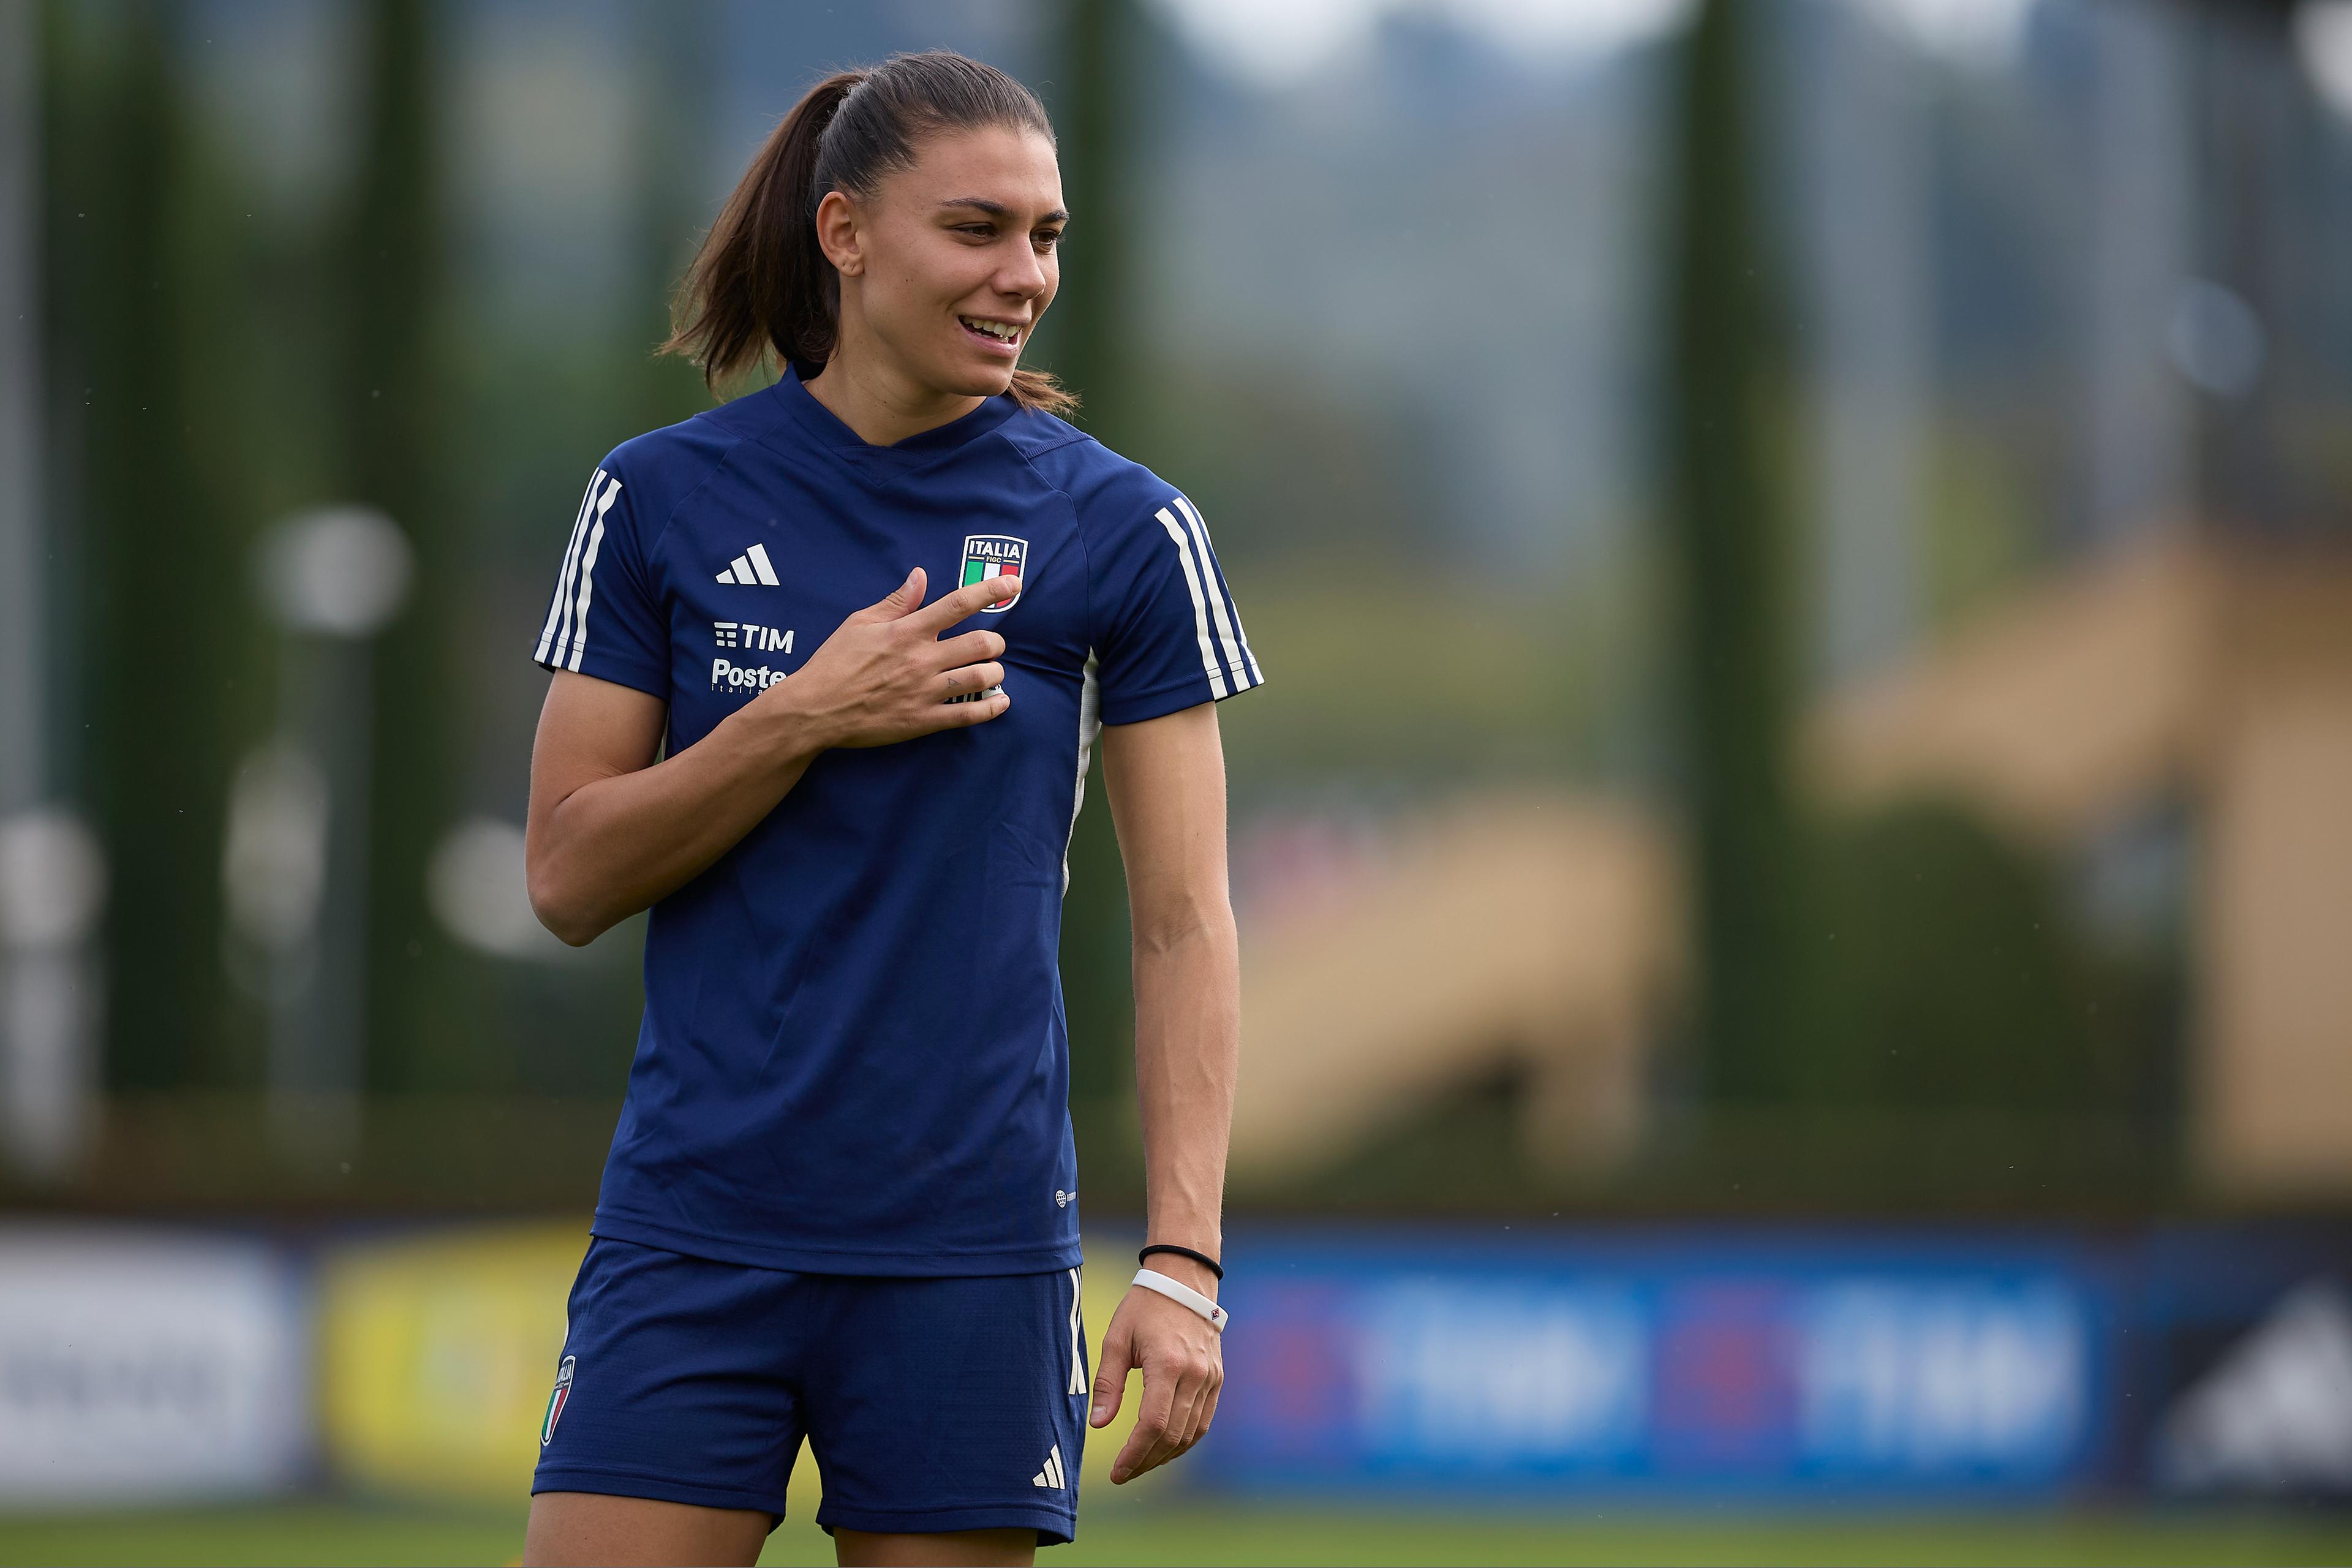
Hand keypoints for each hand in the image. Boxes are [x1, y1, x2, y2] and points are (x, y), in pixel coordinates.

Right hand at [763, 567, 1014, 748]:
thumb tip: (920, 576)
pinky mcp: (924, 721)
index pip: (958, 604)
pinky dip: (992, 708)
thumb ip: (896, 601)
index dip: (991, 590)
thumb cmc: (834, 662)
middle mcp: (921, 659)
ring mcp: (925, 691)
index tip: (1013, 583)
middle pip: (981, 643)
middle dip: (996, 642)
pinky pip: (969, 715)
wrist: (815, 709)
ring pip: (982, 678)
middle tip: (992, 645)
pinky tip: (1000, 702)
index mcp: (907, 631)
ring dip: (996, 672)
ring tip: (992, 671)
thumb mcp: (860, 623)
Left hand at [1088, 1267, 1224, 1483]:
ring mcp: (1210, 1378)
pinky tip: (1164, 1447)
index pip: (1153, 1424)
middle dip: (1146, 1461)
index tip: (1117, 1472)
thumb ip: (1108, 1383)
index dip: (1134, 1454)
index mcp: (1167, 1364)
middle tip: (1124, 1473)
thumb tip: (1098, 1424)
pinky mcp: (1217, 1379)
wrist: (1184, 1281)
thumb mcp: (1117, 1339)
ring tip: (1140, 1464)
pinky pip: (1203, 1421)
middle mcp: (1194, 1375)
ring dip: (1164, 1456)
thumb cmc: (1144, 1308)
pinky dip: (1184, 1441)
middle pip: (1172, 1435)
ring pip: (1190, 1434)